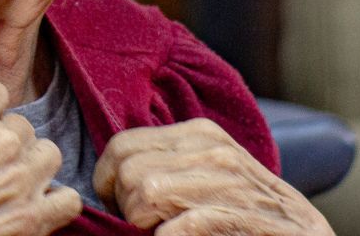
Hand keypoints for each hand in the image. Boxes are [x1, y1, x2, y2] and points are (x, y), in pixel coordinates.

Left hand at [94, 119, 331, 234]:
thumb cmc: (251, 215)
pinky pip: (180, 225)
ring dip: (147, 227)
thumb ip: (169, 167)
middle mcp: (213, 149)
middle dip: (127, 209)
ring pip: (147, 193)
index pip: (121, 145)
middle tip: (147, 228)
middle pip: (128, 172)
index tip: (123, 210)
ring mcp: (231, 181)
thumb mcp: (209, 177)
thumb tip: (111, 181)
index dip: (108, 183)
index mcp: (199, 134)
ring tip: (165, 233)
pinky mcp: (245, 216)